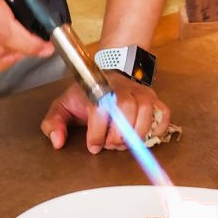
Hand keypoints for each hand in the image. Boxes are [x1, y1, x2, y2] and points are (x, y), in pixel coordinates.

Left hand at [40, 71, 170, 152]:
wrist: (108, 72)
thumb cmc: (87, 93)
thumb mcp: (63, 105)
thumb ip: (54, 122)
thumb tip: (58, 141)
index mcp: (98, 89)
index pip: (100, 109)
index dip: (96, 133)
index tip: (93, 145)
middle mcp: (122, 89)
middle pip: (126, 109)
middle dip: (118, 134)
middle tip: (110, 144)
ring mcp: (140, 93)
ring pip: (146, 111)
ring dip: (136, 133)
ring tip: (125, 142)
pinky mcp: (154, 99)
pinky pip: (163, 114)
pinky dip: (158, 128)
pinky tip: (145, 135)